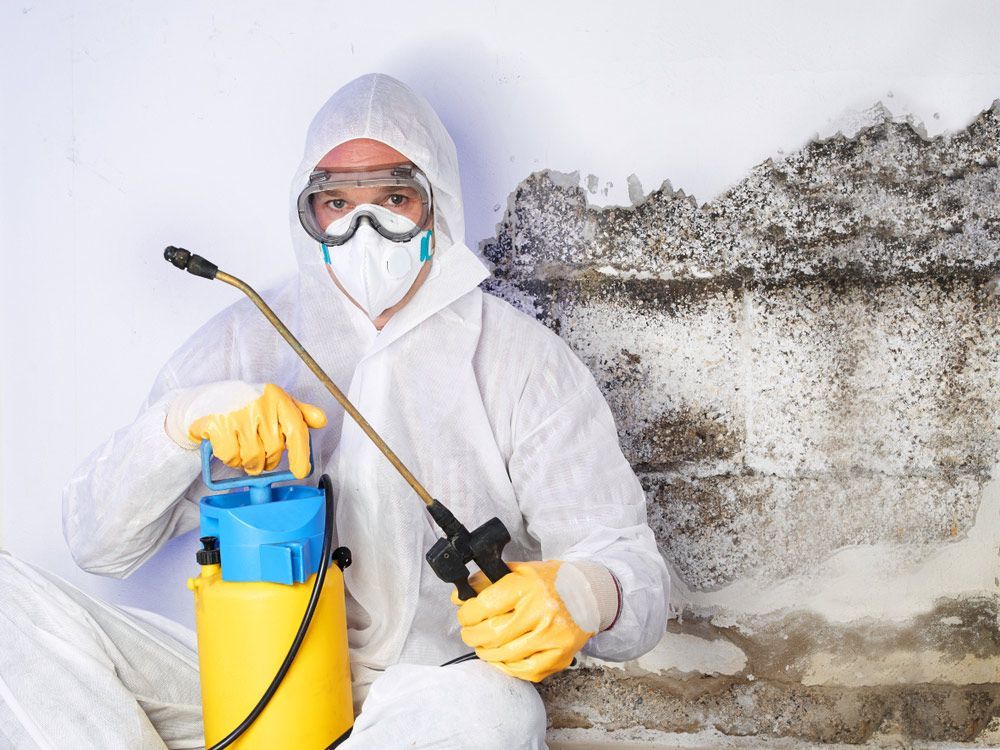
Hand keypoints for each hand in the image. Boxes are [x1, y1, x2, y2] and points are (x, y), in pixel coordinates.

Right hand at [166, 381, 326, 477]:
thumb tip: (322, 420)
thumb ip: (300, 412)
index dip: (301, 454)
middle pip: (273, 450)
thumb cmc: (248, 403)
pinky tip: (229, 445)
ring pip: (253, 458)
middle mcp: (259, 404)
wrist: (208, 399)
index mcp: (277, 398)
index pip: (296, 429)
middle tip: (260, 452)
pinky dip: (231, 459)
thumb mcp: (276, 402)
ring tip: (244, 448)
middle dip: (268, 460)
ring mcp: (238, 414)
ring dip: (249, 462)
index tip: (300, 471)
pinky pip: (231, 457)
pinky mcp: (218, 425)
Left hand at [451, 560, 600, 681]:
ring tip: (483, 645)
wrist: (589, 594)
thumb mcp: (519, 571)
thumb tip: (459, 596)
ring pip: (505, 655)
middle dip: (471, 635)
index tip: (464, 615)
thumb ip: (488, 581)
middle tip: (469, 632)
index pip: (484, 606)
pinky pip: (525, 671)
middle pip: (491, 634)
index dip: (466, 614)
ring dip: (486, 652)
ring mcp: (551, 636)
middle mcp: (541, 611)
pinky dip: (508, 667)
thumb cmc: (551, 582)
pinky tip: (502, 658)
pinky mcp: (560, 655)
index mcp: (528, 586)